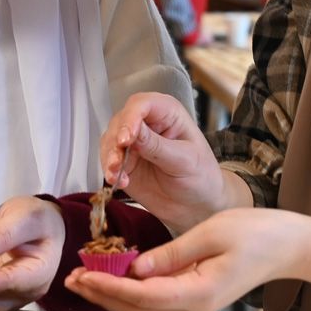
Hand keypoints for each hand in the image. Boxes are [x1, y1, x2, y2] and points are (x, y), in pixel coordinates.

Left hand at [65, 207, 310, 310]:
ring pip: (144, 310)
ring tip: (82, 282)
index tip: (84, 275)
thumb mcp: (213, 233)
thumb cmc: (258, 233)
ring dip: (112, 298)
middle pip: (138, 310)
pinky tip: (112, 282)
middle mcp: (195, 307)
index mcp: (200, 293)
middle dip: (102, 296)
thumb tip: (136, 267)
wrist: (290, 246)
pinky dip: (130, 294)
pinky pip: (156, 303)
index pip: (144, 295)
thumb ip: (172, 253)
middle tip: (71, 279)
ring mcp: (196, 306)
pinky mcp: (195, 297)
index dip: (110, 287)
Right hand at [99, 92, 243, 234]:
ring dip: (110, 158)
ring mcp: (133, 143)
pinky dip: (110, 171)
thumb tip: (135, 132)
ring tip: (116, 174)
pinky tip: (119, 181)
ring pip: (110, 141)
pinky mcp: (124, 162)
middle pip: (121, 121)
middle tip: (118, 160)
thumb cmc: (201, 176)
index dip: (131, 118)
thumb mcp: (184, 160)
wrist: (196, 205)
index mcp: (167, 113)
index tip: (126, 138)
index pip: (142, 104)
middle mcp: (147, 123)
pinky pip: (109, 161)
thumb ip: (158, 146)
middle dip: (116, 141)